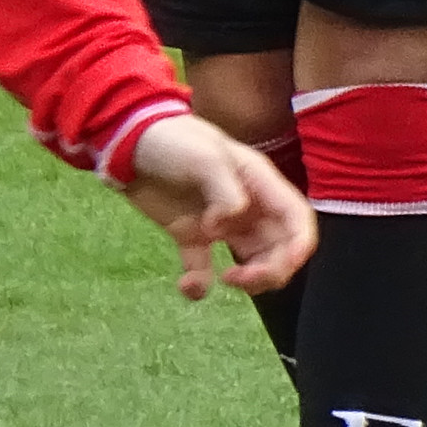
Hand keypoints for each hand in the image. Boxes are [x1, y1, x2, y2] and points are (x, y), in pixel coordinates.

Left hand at [118, 113, 315, 300]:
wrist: (126, 142)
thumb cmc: (172, 139)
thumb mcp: (204, 156)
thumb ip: (225, 189)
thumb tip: (229, 222)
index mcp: (259, 184)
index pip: (297, 219)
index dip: (300, 245)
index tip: (284, 266)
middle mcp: (248, 207)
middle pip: (280, 249)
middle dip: (271, 271)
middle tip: (241, 278)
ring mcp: (220, 224)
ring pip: (252, 264)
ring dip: (247, 281)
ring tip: (223, 280)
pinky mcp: (191, 236)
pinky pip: (204, 270)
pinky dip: (199, 285)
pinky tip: (186, 286)